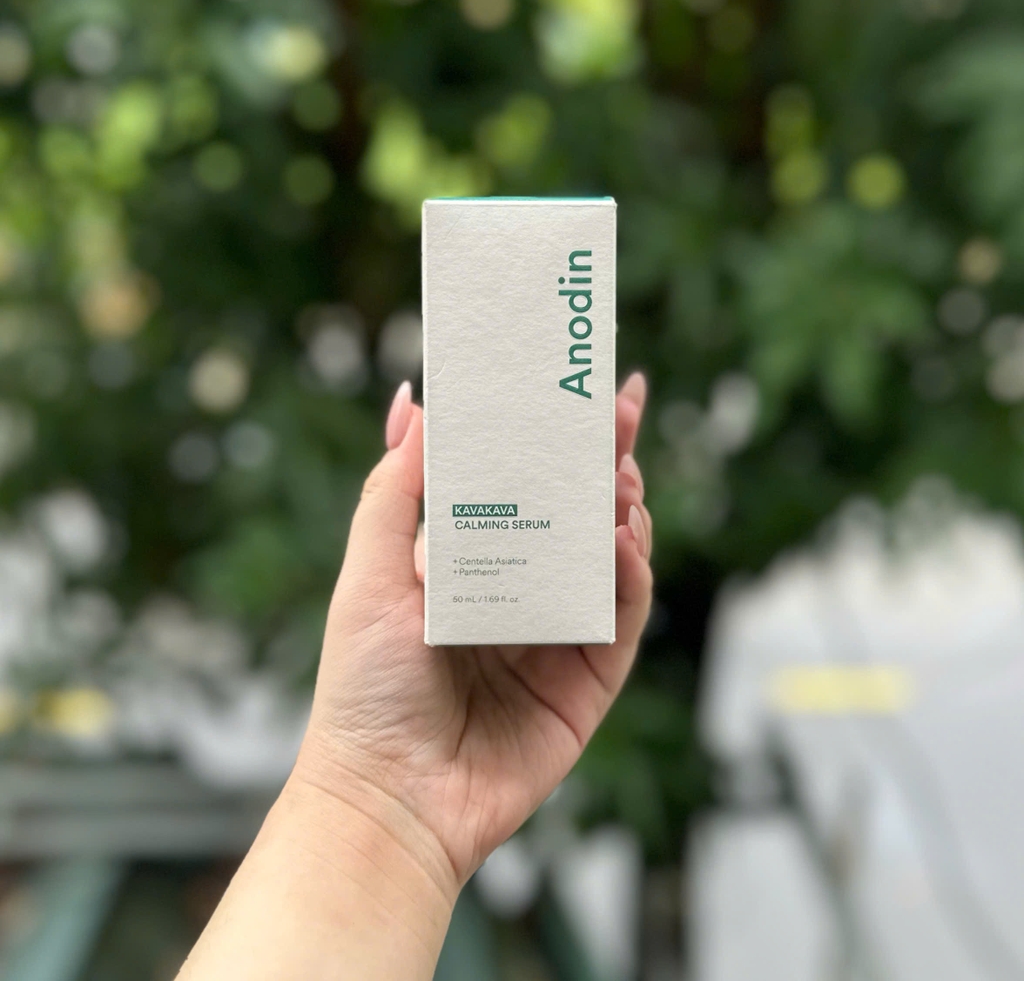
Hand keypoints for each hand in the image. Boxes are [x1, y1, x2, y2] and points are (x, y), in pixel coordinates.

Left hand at [292, 373, 652, 898]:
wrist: (390, 797)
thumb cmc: (366, 687)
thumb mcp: (371, 574)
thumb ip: (393, 490)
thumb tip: (413, 403)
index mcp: (470, 564)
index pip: (520, 485)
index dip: (546, 436)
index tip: (569, 384)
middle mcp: (519, 592)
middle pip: (574, 511)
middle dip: (600, 457)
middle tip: (622, 406)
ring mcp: (557, 635)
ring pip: (607, 557)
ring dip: (621, 510)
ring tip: (619, 476)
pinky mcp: (588, 680)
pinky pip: (621, 617)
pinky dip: (631, 576)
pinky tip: (625, 540)